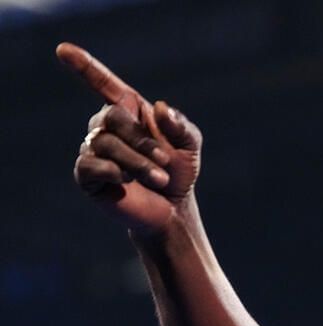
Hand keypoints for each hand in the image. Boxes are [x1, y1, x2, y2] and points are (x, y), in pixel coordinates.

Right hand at [58, 42, 202, 237]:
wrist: (172, 207)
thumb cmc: (178, 171)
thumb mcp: (189, 146)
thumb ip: (181, 126)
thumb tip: (162, 108)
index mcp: (129, 111)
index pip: (103, 83)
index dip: (84, 66)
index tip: (63, 50)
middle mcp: (106, 125)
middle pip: (112, 117)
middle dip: (141, 140)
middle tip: (165, 161)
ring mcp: (93, 149)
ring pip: (105, 144)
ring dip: (137, 162)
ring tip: (158, 178)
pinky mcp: (86, 174)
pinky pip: (91, 164)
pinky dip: (113, 172)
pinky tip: (126, 181)